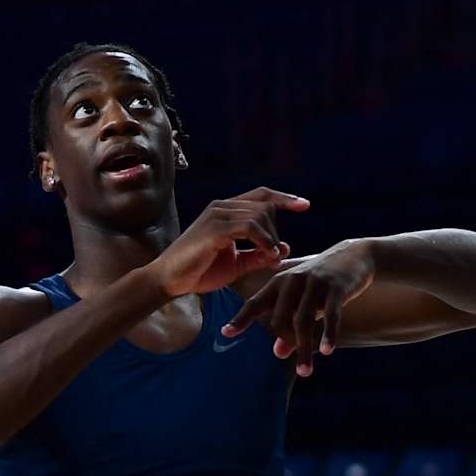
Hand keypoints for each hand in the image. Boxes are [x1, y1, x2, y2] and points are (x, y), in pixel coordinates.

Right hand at [150, 188, 308, 297]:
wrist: (170, 280)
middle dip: (276, 231)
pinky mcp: (214, 229)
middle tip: (273, 256)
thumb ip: (259, 255)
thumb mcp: (237, 263)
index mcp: (226, 211)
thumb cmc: (200, 271)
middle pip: (265, 206)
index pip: (261, 195)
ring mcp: (217, 215)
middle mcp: (222, 207)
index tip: (304, 204)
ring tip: (270, 258)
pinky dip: (264, 241)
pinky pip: (250, 227)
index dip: (283, 197)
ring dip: (271, 238)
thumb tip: (284, 248)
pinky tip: (267, 255)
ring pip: (260, 215)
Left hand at [221, 239, 376, 376]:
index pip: (255, 303)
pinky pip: (331, 314)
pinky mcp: (336, 287)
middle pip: (279, 319)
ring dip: (305, 349)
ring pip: (303, 321)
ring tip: (305, 372)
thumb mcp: (304, 302)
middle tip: (299, 365)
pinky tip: (328, 351)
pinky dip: (328, 334)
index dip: (241, 319)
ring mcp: (315, 283)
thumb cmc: (323, 282)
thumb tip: (279, 354)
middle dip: (286, 342)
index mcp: (280, 282)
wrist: (355, 255)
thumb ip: (290, 326)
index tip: (225, 333)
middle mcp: (293, 281)